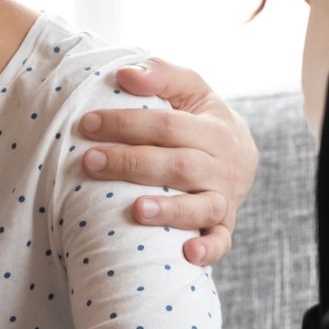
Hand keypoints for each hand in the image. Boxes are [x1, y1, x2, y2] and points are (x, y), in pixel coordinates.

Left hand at [77, 59, 258, 266]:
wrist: (241, 153)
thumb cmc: (201, 118)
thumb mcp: (190, 89)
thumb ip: (160, 75)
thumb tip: (124, 74)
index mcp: (216, 128)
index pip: (168, 126)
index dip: (126, 123)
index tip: (87, 124)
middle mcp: (224, 165)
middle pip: (178, 166)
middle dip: (131, 163)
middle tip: (90, 162)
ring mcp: (226, 198)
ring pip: (201, 206)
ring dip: (169, 210)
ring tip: (136, 210)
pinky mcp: (225, 225)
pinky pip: (222, 242)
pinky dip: (208, 250)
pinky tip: (187, 254)